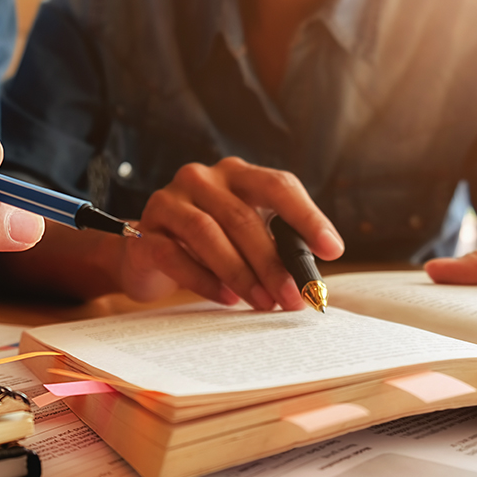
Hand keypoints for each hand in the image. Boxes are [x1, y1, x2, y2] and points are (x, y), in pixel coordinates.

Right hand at [116, 158, 343, 309]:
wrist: (147, 256)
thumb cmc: (207, 247)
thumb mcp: (244, 238)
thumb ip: (275, 246)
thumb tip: (312, 279)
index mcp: (234, 174)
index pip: (277, 184)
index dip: (307, 216)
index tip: (332, 250)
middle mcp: (199, 178)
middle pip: (242, 217)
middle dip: (273, 262)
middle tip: (293, 297)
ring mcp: (168, 202)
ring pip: (207, 233)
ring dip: (241, 273)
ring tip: (264, 302)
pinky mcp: (144, 232)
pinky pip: (175, 256)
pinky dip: (205, 281)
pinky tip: (227, 299)